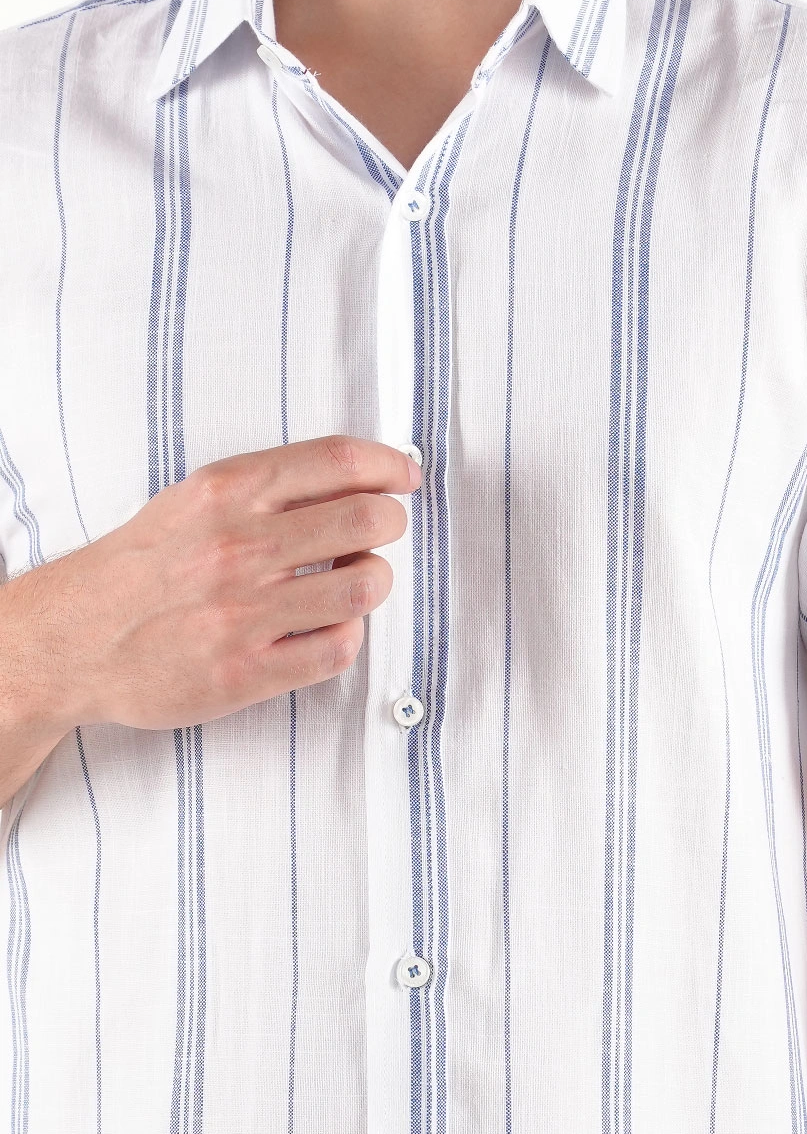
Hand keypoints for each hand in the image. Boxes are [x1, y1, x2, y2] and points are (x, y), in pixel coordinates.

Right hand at [19, 435, 420, 730]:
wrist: (75, 639)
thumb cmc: (143, 568)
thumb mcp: (194, 499)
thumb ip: (267, 487)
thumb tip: (355, 477)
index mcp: (226, 492)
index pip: (339, 460)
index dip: (390, 465)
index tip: (405, 476)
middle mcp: (237, 547)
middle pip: (366, 520)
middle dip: (390, 523)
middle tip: (380, 532)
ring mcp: (242, 614)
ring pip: (363, 587)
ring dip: (374, 580)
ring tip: (353, 579)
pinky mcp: (245, 672)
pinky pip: (338, 650)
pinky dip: (348, 635)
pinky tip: (328, 627)